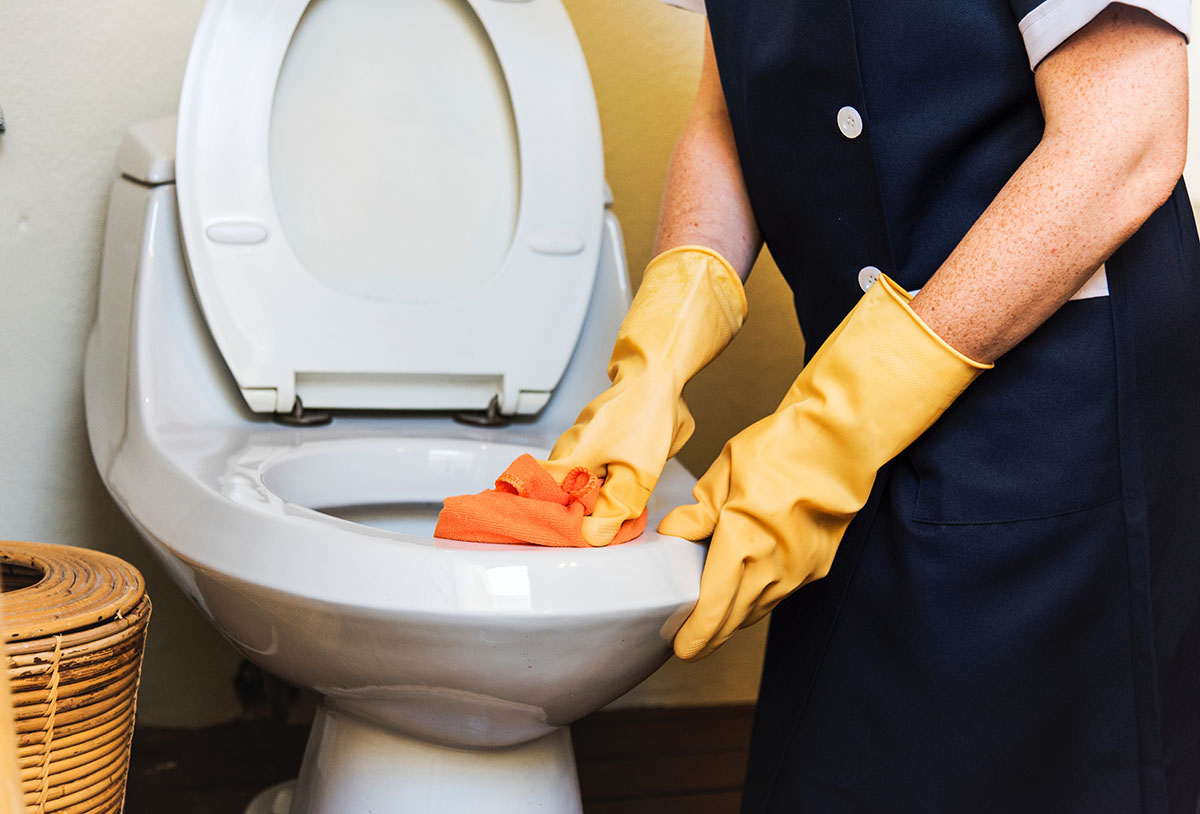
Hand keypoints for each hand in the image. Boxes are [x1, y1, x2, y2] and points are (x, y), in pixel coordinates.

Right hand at [540, 247, 746, 544]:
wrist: (657, 374)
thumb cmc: (645, 417)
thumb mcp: (637, 473)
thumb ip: (615, 508)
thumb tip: (593, 536)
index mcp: (569, 461)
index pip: (531, 497)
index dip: (534, 519)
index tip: (548, 536)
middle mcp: (566, 452)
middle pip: (554, 496)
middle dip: (570, 517)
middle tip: (589, 533)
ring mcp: (578, 443)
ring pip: (574, 483)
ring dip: (587, 501)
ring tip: (604, 516)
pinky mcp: (593, 439)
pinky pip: (587, 470)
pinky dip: (597, 485)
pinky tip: (615, 491)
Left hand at [661, 275, 988, 658]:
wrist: (839, 443)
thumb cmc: (781, 449)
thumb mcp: (725, 472)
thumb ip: (699, 511)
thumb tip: (675, 533)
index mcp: (742, 544)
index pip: (713, 606)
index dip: (695, 634)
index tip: (682, 647)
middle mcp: (773, 567)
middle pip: (736, 619)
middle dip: (711, 637)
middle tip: (692, 646)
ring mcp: (799, 571)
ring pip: (760, 609)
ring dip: (736, 619)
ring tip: (714, 621)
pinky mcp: (818, 566)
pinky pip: (781, 594)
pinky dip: (760, 599)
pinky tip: (747, 593)